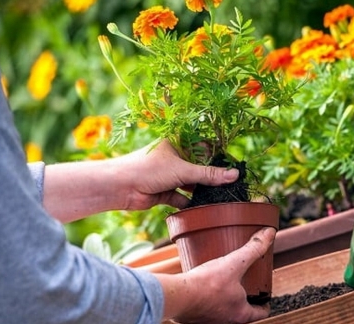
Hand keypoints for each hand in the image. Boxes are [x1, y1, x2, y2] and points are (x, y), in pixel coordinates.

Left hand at [117, 140, 238, 209]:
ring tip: (219, 198)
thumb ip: (209, 175)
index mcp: (178, 143)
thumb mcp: (183, 170)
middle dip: (211, 177)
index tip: (233, 167)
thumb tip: (234, 175)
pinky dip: (190, 203)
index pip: (204, 148)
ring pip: (191, 184)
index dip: (218, 157)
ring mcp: (169, 176)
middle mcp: (174, 158)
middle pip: (199, 167)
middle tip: (229, 185)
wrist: (120, 187)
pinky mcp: (165, 192)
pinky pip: (182, 197)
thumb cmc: (148, 169)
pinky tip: (201, 209)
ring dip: (201, 191)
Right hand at [157, 227, 275, 322]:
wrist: (177, 296)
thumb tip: (269, 234)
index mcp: (241, 314)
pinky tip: (203, 286)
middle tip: (244, 284)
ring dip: (226, 298)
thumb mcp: (235, 263)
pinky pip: (206, 309)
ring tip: (224, 282)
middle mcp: (227, 322)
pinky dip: (208, 298)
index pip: (261, 313)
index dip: (265, 302)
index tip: (264, 293)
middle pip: (242, 312)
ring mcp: (210, 321)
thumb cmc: (206, 285)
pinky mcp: (194, 318)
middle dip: (244, 298)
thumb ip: (253, 248)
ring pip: (224, 311)